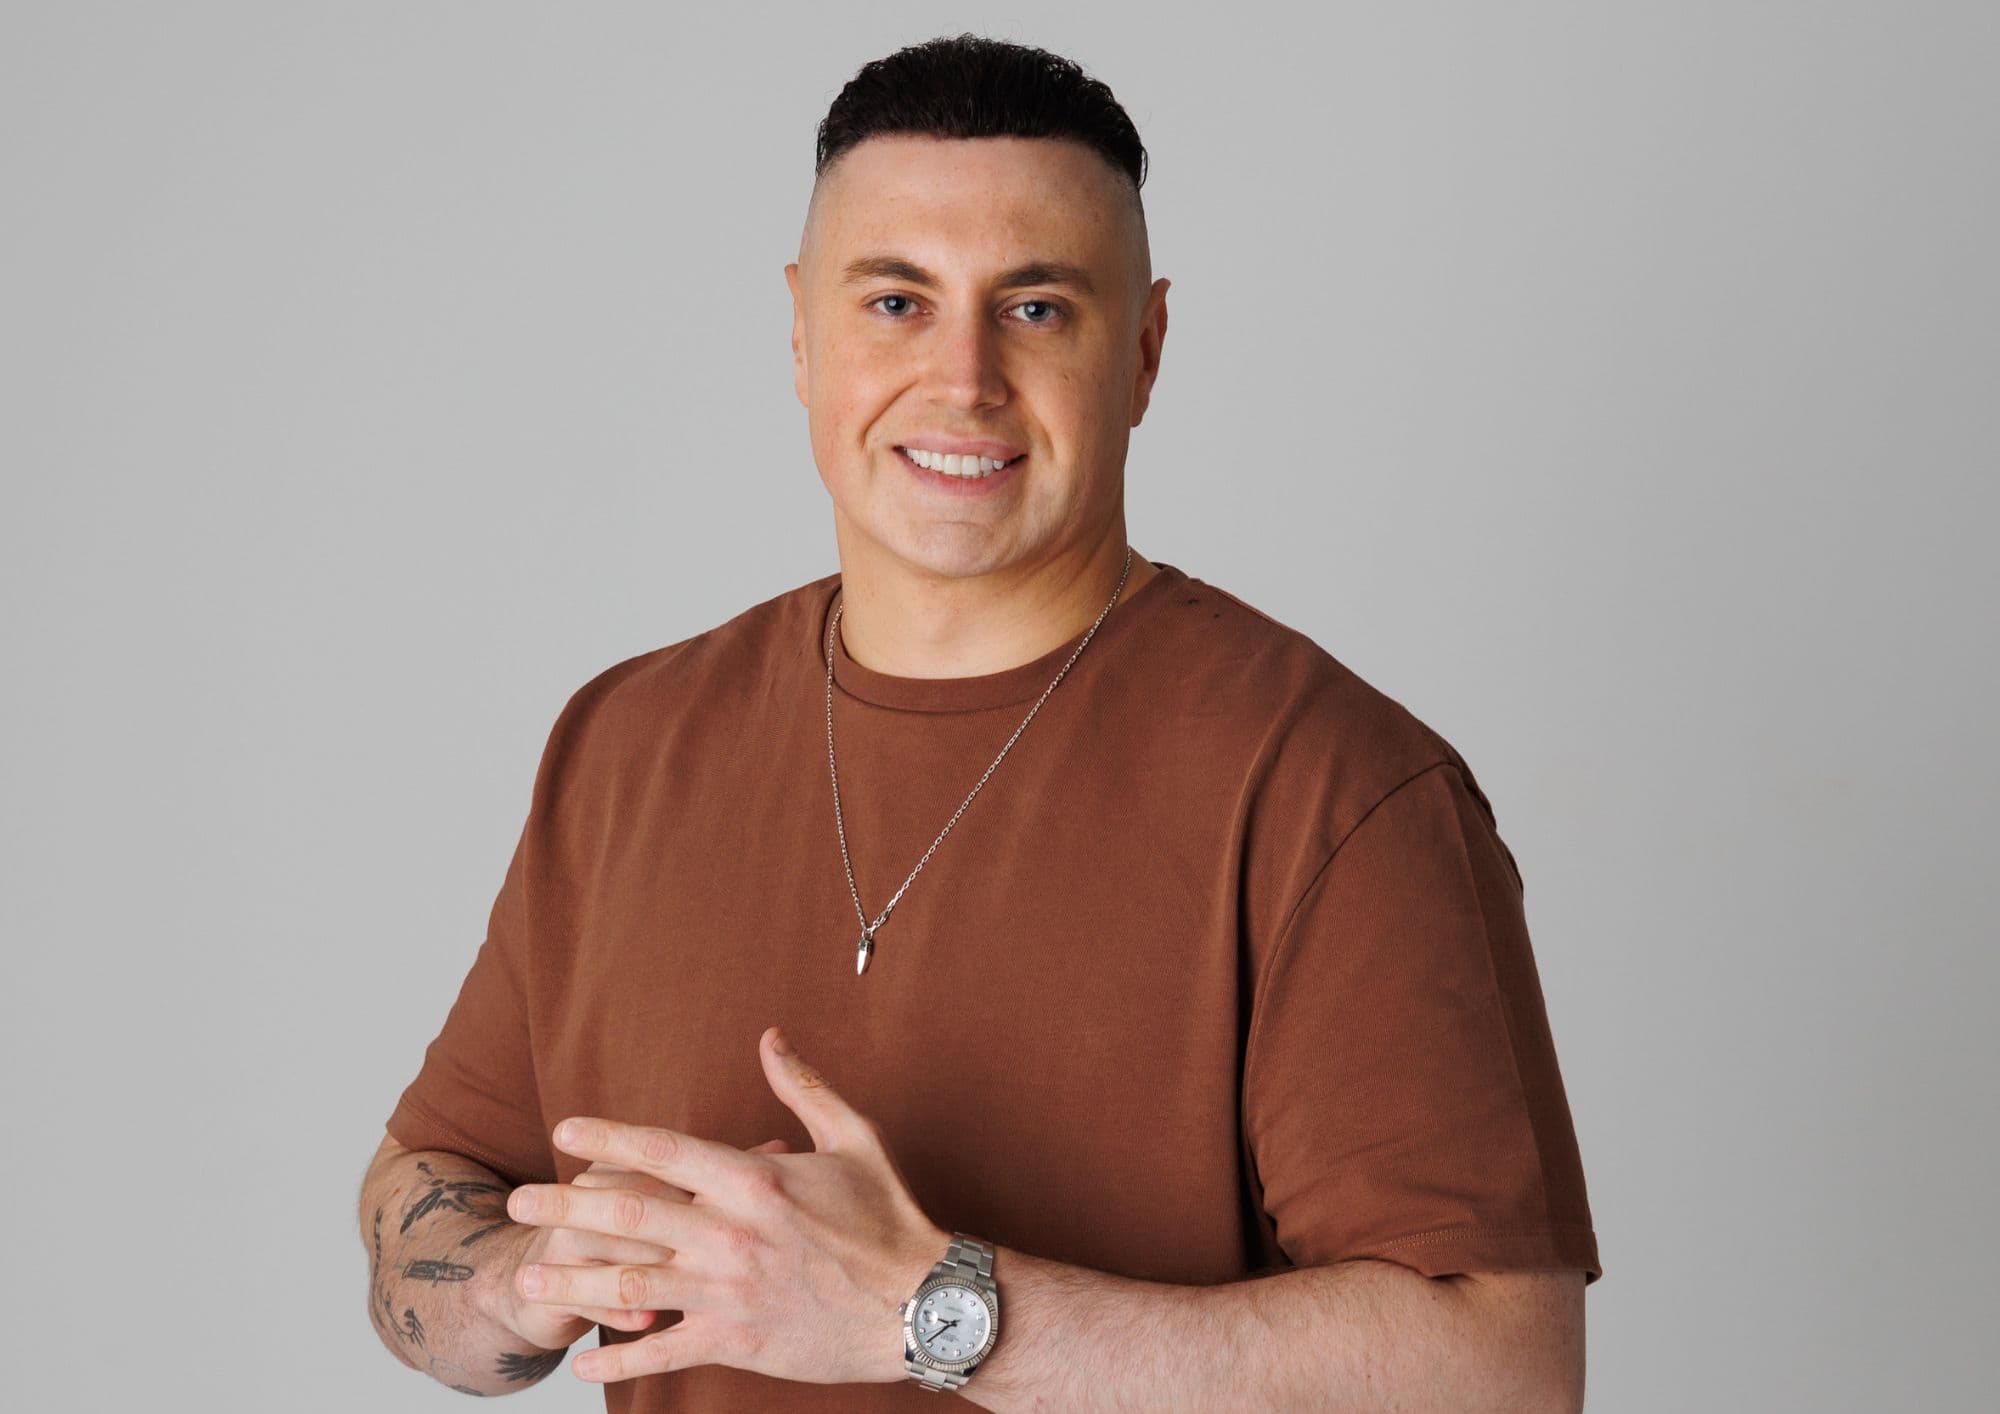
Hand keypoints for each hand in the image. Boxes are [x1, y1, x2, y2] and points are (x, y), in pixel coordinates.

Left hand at [506, 1026, 949, 1385]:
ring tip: (528, 1281)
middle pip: (627, 1215)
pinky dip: (618, 1360)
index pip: (662, 1150)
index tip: (565, 1132)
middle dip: (562, 1210)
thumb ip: (803, 1087)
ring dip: (571, 1284)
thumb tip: (770, 1037)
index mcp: (753, 1179)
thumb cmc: (891, 1218)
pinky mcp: (737, 1341)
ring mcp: (729, 1291)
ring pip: (629, 1287)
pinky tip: (585, 1362)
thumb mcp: (854, 1139)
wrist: (922, 1303)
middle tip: (516, 1207)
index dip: (607, 1138)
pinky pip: (662, 1353)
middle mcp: (731, 1233)